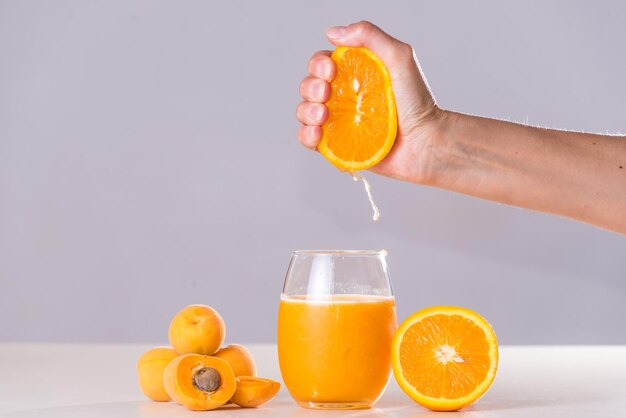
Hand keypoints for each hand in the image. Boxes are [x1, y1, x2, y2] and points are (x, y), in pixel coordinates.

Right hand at [296, 21, 446, 183]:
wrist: (424, 142)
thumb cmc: (417, 102)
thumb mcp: (399, 57)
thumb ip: (370, 36)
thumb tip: (333, 33)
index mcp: (354, 75)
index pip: (322, 64)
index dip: (318, 65)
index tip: (331, 70)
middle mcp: (344, 97)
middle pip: (309, 86)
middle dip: (310, 87)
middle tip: (326, 94)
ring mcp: (339, 122)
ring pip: (305, 112)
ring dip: (306, 111)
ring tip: (323, 116)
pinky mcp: (338, 146)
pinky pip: (309, 140)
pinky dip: (306, 135)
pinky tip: (318, 133)